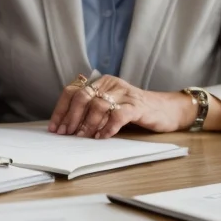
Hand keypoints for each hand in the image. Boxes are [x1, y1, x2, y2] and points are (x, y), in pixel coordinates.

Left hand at [48, 74, 195, 138]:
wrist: (166, 109)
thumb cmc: (133, 110)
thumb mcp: (109, 106)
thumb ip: (91, 110)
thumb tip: (66, 126)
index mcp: (100, 82)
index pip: (72, 91)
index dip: (61, 110)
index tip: (54, 127)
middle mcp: (110, 84)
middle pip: (82, 97)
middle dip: (71, 117)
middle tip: (66, 133)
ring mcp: (124, 94)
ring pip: (98, 106)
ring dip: (87, 124)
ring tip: (83, 137)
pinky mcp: (137, 106)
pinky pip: (118, 116)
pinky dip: (107, 128)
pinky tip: (101, 137)